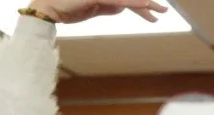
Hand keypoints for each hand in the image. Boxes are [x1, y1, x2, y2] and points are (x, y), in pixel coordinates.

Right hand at [29, 0, 167, 24]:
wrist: (49, 9)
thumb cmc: (68, 9)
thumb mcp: (92, 8)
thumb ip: (108, 7)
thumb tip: (122, 7)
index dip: (140, 5)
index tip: (153, 13)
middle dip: (148, 2)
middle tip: (164, 11)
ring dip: (145, 3)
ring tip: (160, 10)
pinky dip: (133, 1)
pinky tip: (145, 4)